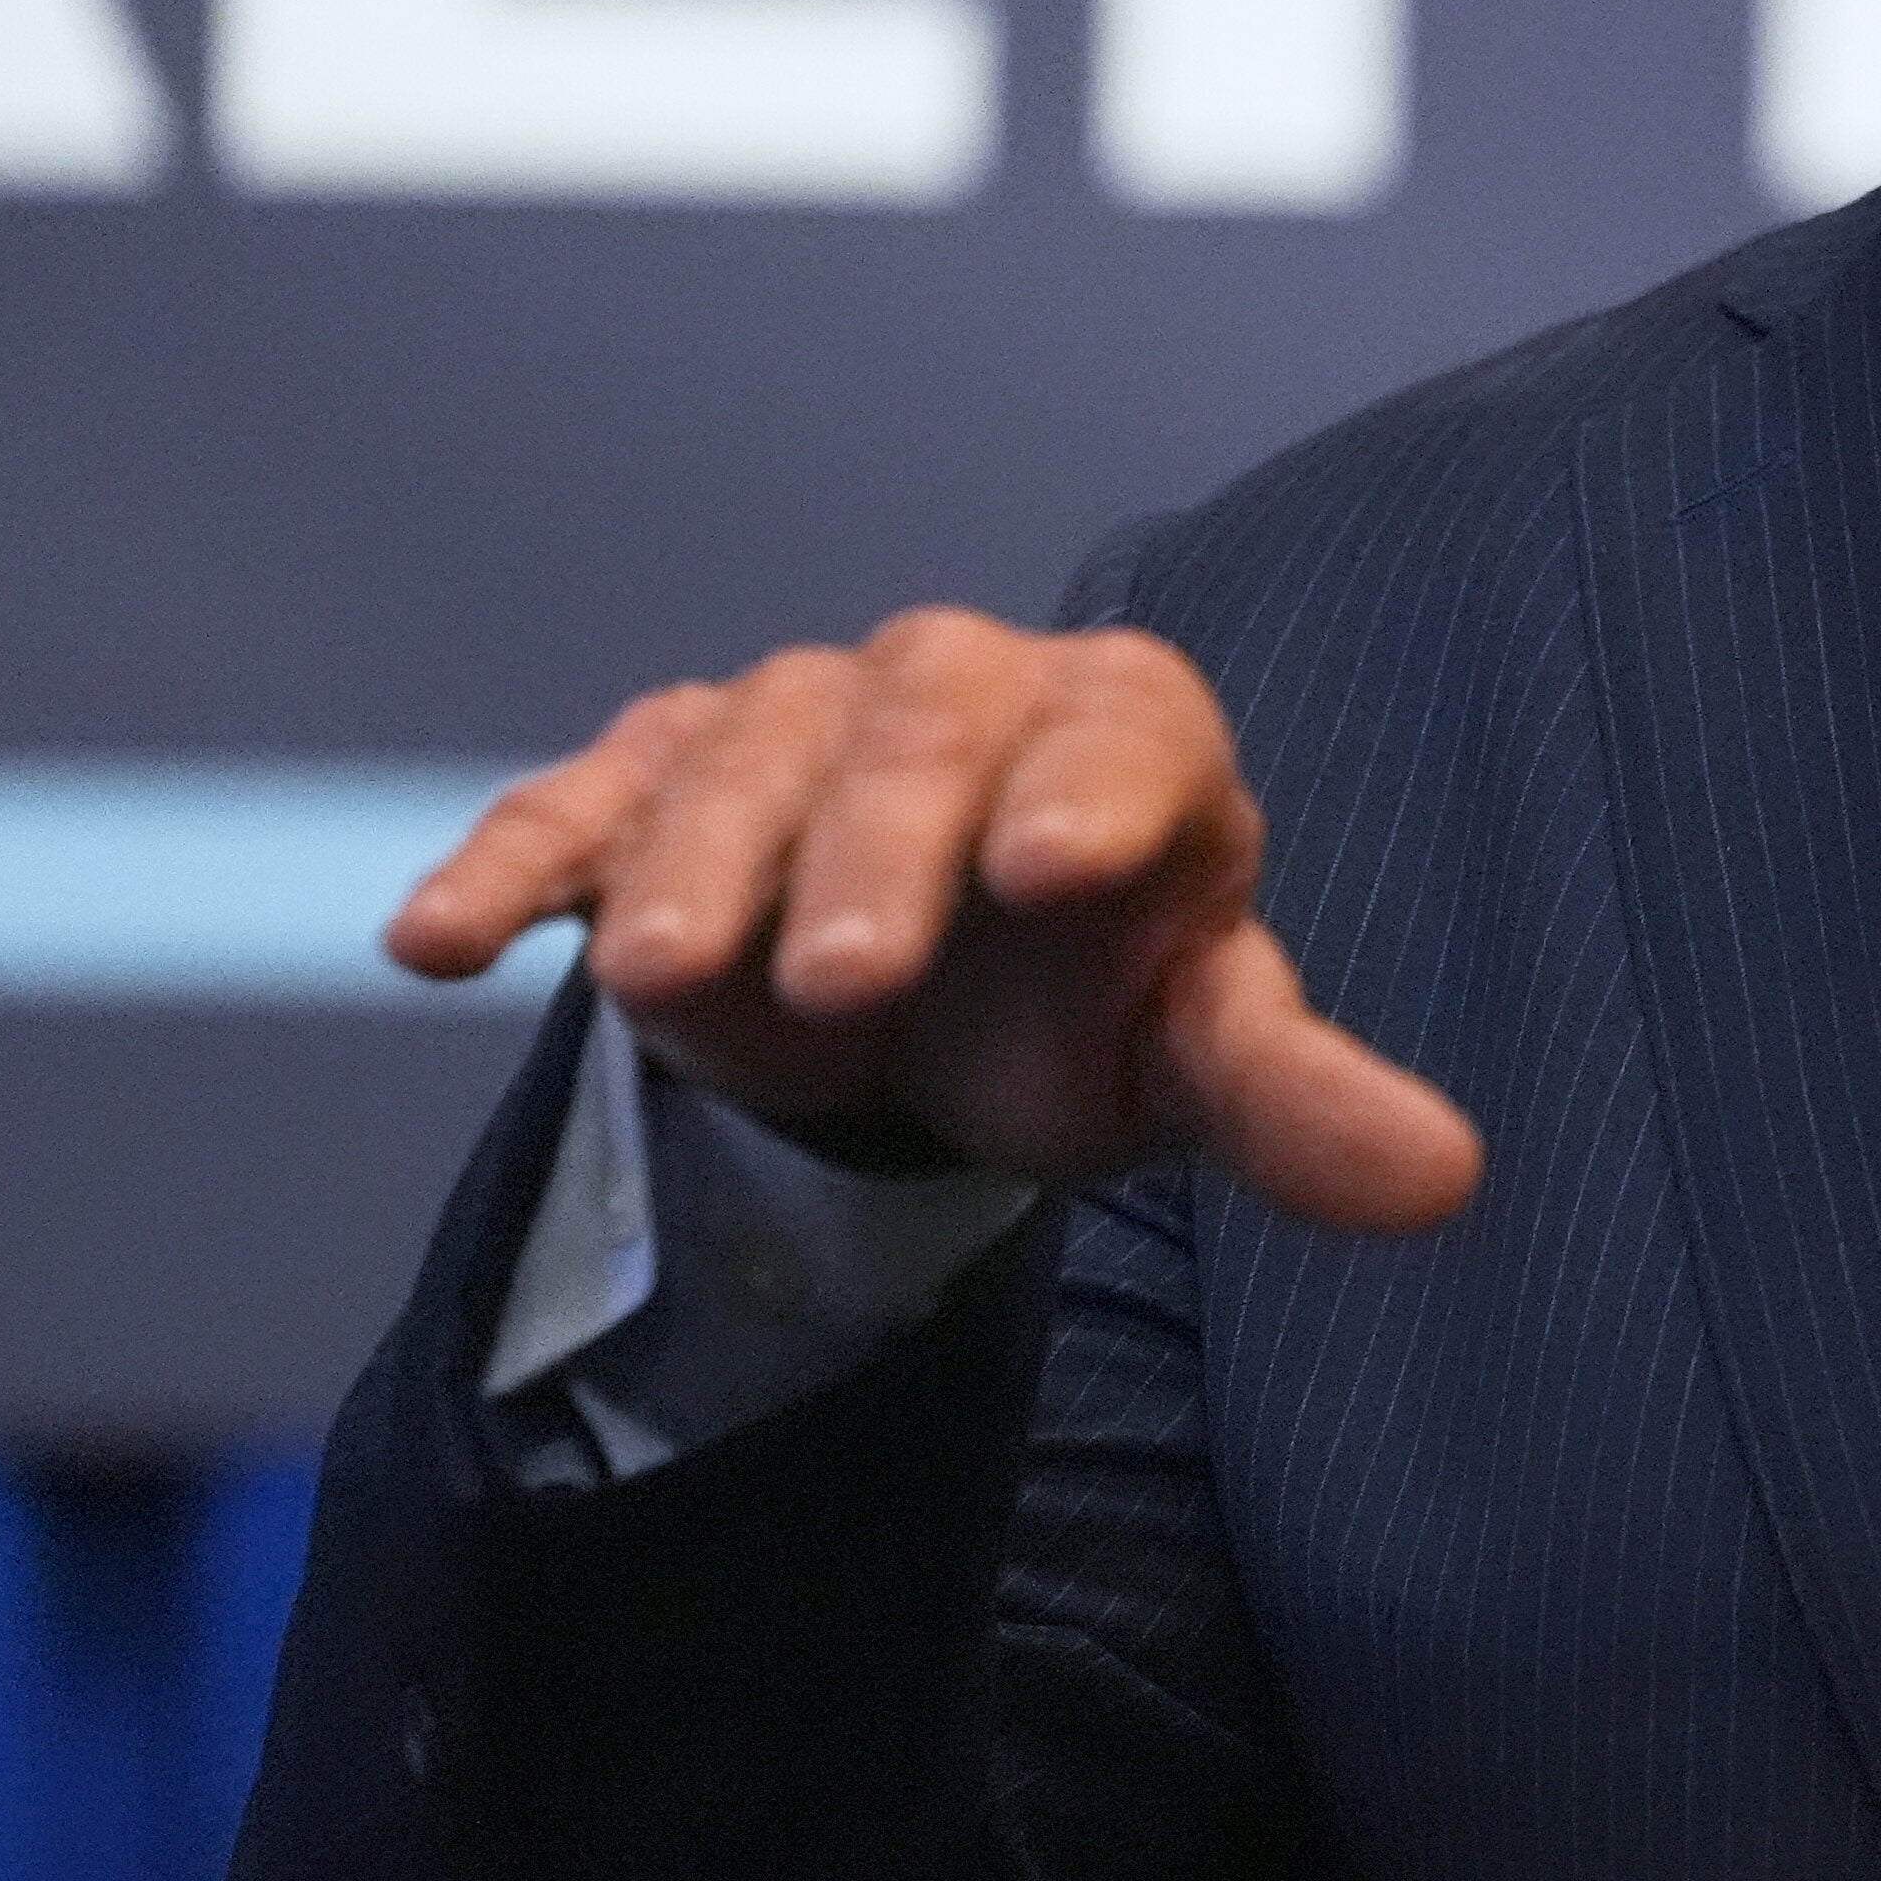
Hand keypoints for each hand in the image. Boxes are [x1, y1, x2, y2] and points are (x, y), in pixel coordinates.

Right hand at [383, 611, 1482, 1234]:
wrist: (935, 994)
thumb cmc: (1089, 1003)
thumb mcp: (1192, 1057)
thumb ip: (1297, 1100)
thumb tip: (1443, 1183)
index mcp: (1122, 736)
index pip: (1120, 733)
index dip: (1090, 789)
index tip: (1058, 868)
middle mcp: (959, 697)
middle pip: (915, 737)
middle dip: (873, 850)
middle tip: (842, 979)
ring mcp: (793, 726)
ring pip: (741, 758)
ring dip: (692, 863)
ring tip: (653, 982)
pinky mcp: (655, 780)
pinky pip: (577, 801)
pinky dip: (510, 859)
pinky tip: (436, 943)